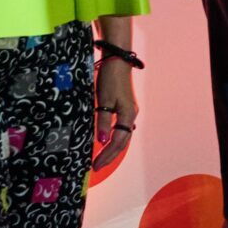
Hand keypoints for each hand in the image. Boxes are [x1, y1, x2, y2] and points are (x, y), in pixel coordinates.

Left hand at [90, 55, 137, 172]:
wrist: (118, 61)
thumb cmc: (110, 79)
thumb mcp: (104, 101)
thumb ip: (103, 121)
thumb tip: (102, 141)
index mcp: (128, 116)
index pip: (117, 142)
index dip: (107, 154)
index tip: (95, 165)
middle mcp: (131, 116)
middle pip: (122, 142)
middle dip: (110, 156)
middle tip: (97, 167)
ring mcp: (129, 112)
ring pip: (123, 136)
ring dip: (113, 149)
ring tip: (102, 159)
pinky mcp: (125, 107)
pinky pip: (121, 129)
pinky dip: (114, 139)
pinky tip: (107, 141)